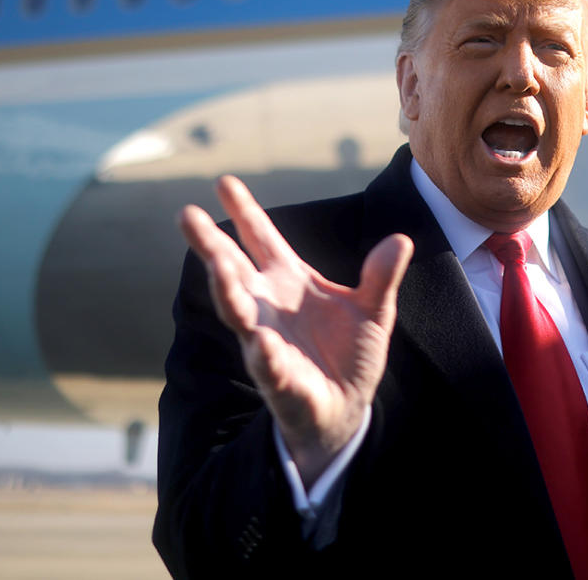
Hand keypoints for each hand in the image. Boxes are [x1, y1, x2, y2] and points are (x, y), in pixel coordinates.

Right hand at [178, 176, 412, 486]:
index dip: (244, 211)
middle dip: (211, 245)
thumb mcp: (375, 310)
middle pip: (232, 269)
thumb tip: (401, 240)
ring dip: (226, 290)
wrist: (347, 406)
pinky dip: (265, 354)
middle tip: (186, 214)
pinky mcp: (279, 380)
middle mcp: (268, 307)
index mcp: (289, 281)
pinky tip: (261, 341)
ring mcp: (267, 341)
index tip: (224, 181)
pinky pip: (268, 365)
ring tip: (217, 266)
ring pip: (239, 313)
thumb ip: (382, 277)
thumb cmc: (350, 352)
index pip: (261, 239)